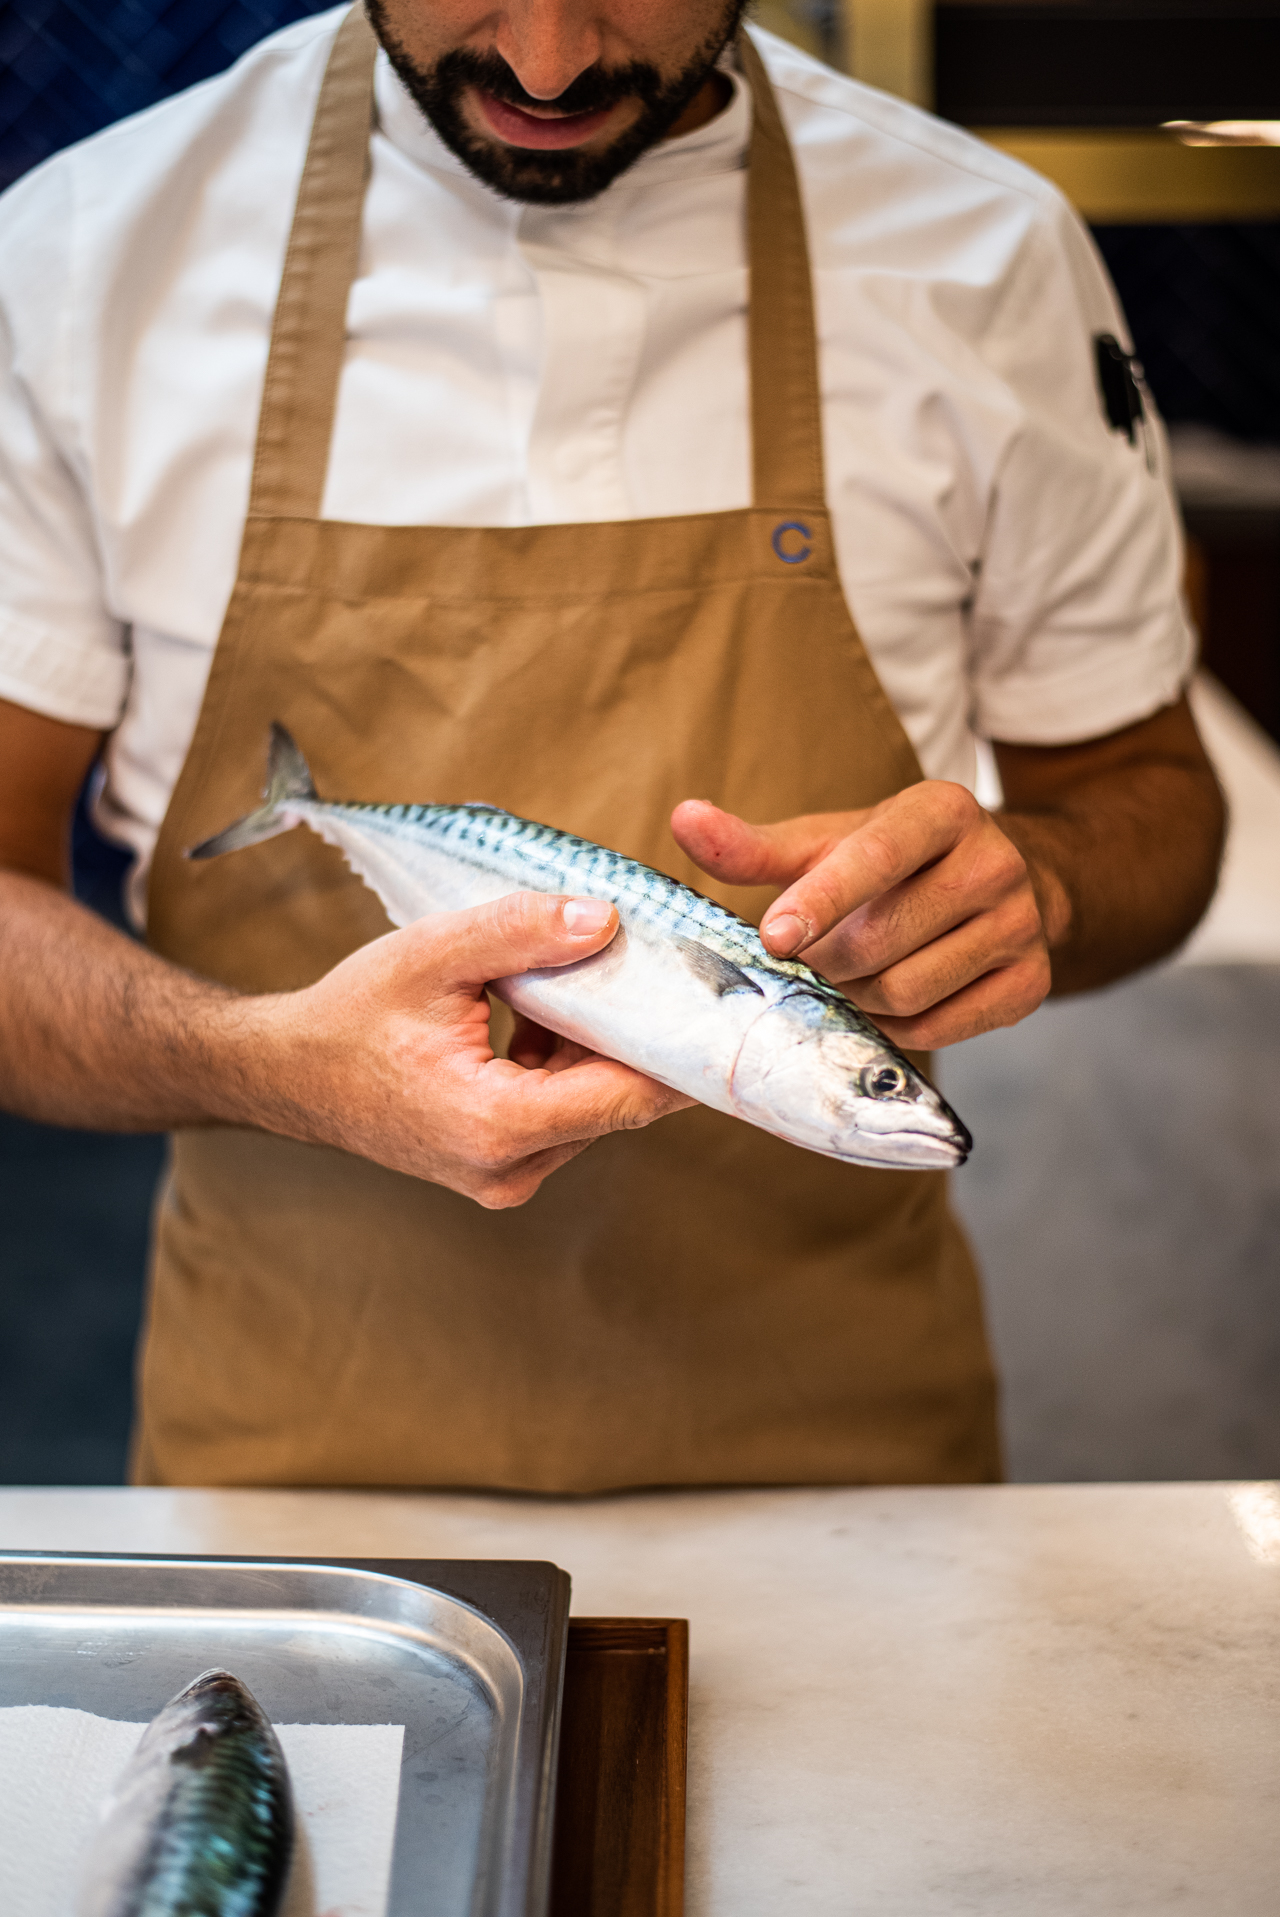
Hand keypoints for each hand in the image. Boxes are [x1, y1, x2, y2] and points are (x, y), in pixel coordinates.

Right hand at [246, 891, 692, 1206]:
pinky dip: (570, 1064)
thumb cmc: (350, 1016)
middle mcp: (509, 1169)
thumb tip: (606, 919)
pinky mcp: (501, 1167)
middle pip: (616, 1101)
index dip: (679, 1051)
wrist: (288, 1075)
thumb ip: (520, 932)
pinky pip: (564, 1113)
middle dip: (643, 1036)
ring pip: (594, 1107)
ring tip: (602, 979)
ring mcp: (506, 1176)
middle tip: (670, 970)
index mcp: (496, 1125)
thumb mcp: (432, 954)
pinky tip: (550, 1013)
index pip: (625, 1096)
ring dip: (602, 1047)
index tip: (722, 1008)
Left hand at [671, 783, 1054, 1048]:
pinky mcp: (1032, 983)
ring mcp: (1021, 925)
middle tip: (812, 961)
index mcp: (942, 811)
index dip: (821, 900)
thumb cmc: (890, 864)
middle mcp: (995, 862)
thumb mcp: (827, 843)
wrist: (996, 884)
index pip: (876, 857)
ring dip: (858, 999)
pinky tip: (885, 1002)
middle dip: (829, 964)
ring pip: (907, 992)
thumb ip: (755, 845)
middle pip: (881, 942)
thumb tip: (683, 819)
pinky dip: (896, 1028)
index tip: (773, 937)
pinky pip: (939, 1028)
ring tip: (851, 977)